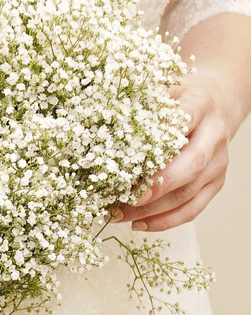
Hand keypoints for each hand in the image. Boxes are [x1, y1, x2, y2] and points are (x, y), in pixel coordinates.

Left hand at [115, 74, 230, 231]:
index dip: (159, 143)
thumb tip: (97, 121)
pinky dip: (164, 221)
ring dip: (151, 209)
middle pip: (190, 165)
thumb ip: (138, 103)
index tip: (132, 159)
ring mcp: (218, 162)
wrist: (214, 106)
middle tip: (126, 198)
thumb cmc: (177, 100)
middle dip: (157, 185)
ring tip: (118, 214)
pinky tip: (138, 224)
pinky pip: (192, 209)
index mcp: (200, 104)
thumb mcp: (159, 90)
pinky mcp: (215, 183)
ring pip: (188, 193)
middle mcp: (214, 134)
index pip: (182, 122)